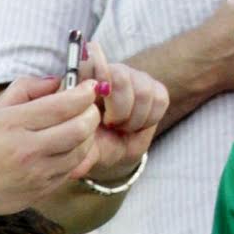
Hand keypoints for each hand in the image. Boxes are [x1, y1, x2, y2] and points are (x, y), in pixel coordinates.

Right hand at [0, 75, 105, 226]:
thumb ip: (25, 89)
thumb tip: (57, 81)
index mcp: (10, 124)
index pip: (62, 105)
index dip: (84, 94)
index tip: (91, 87)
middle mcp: (25, 150)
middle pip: (80, 128)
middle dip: (92, 113)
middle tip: (90, 106)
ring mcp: (35, 174)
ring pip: (81, 150)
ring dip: (88, 135)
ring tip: (80, 125)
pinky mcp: (41, 191)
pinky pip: (71, 169)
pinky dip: (76, 154)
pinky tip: (68, 146)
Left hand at [75, 44, 166, 183]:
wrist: (114, 147)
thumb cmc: (93, 142)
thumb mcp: (82, 148)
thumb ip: (78, 152)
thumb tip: (74, 172)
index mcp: (85, 80)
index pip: (91, 61)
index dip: (97, 68)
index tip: (100, 91)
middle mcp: (111, 71)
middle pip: (121, 77)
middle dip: (119, 109)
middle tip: (111, 125)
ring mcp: (135, 77)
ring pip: (143, 92)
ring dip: (134, 118)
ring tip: (122, 126)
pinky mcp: (156, 88)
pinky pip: (159, 99)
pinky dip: (149, 118)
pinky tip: (137, 124)